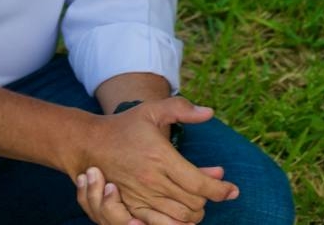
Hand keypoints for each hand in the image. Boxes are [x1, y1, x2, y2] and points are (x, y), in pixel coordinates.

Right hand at [75, 97, 238, 224]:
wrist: (90, 144)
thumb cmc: (125, 126)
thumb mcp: (152, 110)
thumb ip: (181, 109)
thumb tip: (209, 113)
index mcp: (161, 157)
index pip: (199, 184)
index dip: (221, 190)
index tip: (233, 190)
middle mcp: (152, 181)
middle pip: (193, 204)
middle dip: (209, 199)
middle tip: (214, 189)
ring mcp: (141, 197)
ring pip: (179, 218)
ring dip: (195, 213)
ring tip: (200, 201)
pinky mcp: (131, 207)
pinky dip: (176, 224)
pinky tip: (183, 217)